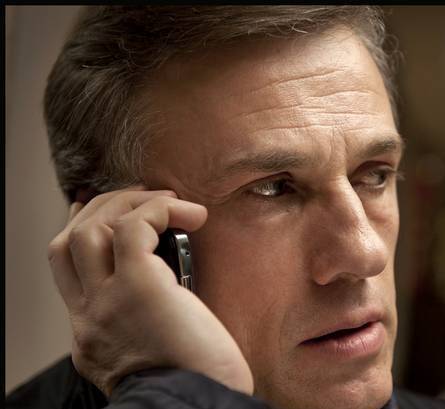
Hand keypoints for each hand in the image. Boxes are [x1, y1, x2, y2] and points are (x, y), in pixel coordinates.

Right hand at [47, 186, 253, 396]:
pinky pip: (135, 226)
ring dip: (131, 202)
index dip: (80, 232)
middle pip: (69, 242)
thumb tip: (168, 296)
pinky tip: (191, 213)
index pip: (66, 272)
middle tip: (142, 198)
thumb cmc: (195, 385)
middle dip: (103, 209)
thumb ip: (140, 327)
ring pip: (92, 228)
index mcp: (92, 334)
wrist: (197, 405)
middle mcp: (89, 316)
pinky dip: (161, 209)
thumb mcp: (150, 358)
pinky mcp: (139, 286)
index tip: (99, 211)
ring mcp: (108, 300)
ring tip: (168, 201)